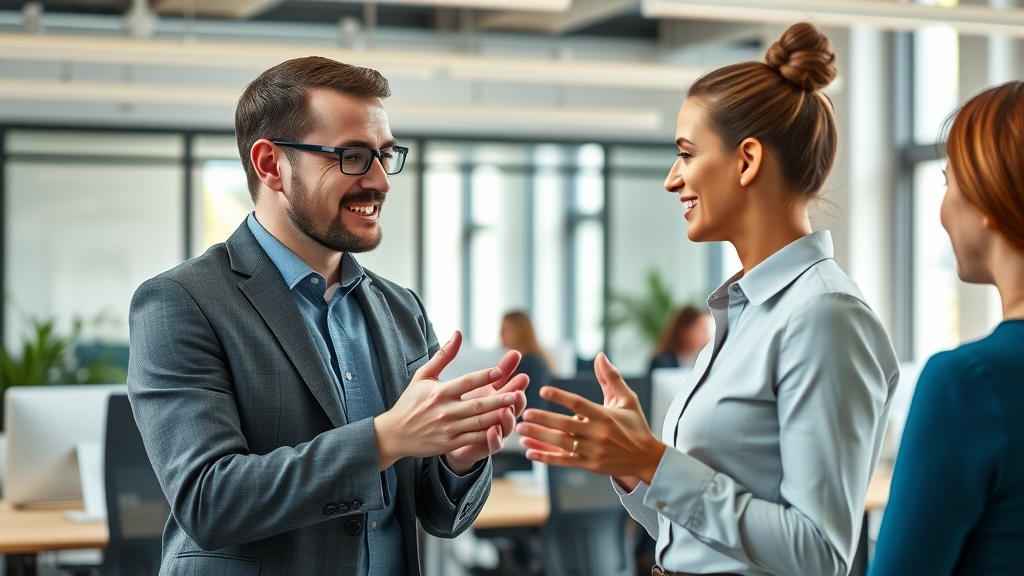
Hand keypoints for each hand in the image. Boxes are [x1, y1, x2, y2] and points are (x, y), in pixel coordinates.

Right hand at [374, 331, 517, 469]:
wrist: (395, 434)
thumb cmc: (410, 402)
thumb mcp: (423, 376)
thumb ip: (443, 355)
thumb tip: (458, 333)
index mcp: (440, 392)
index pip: (466, 382)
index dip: (484, 377)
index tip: (500, 371)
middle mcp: (445, 410)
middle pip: (477, 404)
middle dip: (499, 399)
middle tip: (516, 393)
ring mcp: (448, 429)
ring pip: (479, 422)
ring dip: (498, 416)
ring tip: (514, 408)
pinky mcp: (450, 444)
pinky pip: (473, 439)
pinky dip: (488, 434)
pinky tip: (501, 428)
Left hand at [515, 353, 665, 485]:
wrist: (647, 459)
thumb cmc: (636, 426)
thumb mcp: (628, 400)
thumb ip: (612, 378)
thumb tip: (600, 356)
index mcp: (605, 416)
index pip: (579, 404)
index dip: (561, 397)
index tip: (543, 390)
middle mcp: (598, 434)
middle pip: (566, 425)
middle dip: (544, 419)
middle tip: (525, 412)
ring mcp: (594, 451)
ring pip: (562, 444)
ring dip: (540, 436)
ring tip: (521, 429)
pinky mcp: (590, 466)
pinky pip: (565, 461)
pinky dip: (547, 458)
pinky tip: (530, 452)